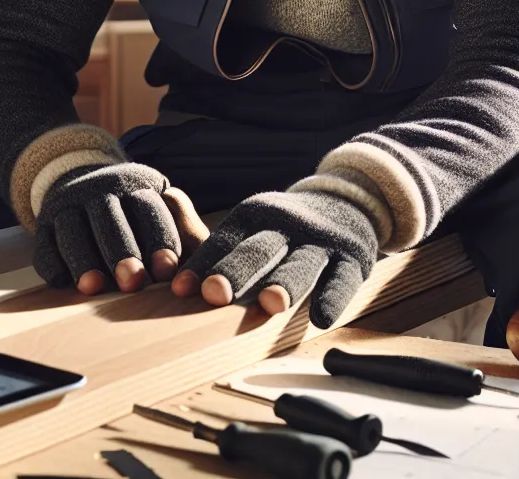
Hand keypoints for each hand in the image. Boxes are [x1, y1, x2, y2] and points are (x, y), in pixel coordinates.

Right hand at [32, 162, 204, 294]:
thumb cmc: (136, 215)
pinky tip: (62, 283)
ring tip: (93, 287)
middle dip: (122, 251)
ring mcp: (67, 204)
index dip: (159, 239)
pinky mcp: (43, 224)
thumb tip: (206, 270)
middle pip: (110, 219)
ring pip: (73, 230)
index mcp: (137, 185)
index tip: (167, 271)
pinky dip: (52, 263)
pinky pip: (44, 244)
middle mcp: (100, 189)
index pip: (149, 210)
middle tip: (133, 282)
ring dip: (83, 259)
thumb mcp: (163, 213)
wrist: (82, 186)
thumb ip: (187, 236)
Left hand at [171, 190, 378, 328]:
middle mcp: (287, 224)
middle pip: (259, 249)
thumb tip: (165, 256)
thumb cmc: (284, 229)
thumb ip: (212, 245)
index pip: (224, 240)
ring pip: (301, 263)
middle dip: (237, 270)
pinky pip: (343, 279)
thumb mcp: (251, 226)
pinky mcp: (353, 258)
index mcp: (255, 215)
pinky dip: (333, 298)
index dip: (202, 264)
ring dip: (285, 283)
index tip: (179, 289)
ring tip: (270, 304)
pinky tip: (321, 318)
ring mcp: (322, 241)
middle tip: (215, 293)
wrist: (349, 201)